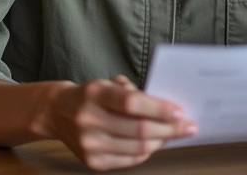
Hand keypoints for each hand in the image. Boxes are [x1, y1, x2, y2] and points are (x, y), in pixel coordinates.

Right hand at [49, 74, 197, 170]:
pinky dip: (146, 152)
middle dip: (169, 129)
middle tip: (188, 126)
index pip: (131, 103)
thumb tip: (165, 107)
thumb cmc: (91, 95)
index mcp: (95, 93)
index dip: (158, 108)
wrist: (58, 113)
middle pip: (138, 129)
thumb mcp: (108, 83)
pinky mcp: (92, 162)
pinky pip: (128, 160)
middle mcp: (89, 119)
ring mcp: (90, 144)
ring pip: (136, 148)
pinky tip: (155, 144)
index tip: (180, 111)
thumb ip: (133, 92)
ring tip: (174, 134)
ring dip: (161, 141)